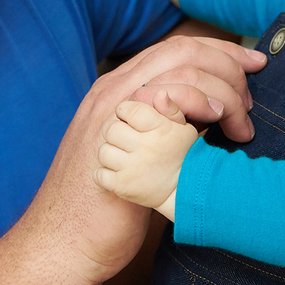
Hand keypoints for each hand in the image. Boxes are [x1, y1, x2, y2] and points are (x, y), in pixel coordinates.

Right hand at [29, 35, 264, 284]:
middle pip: (183, 50)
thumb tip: (208, 119)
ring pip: (183, 70)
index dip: (220, 51)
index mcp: (118, 89)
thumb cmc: (105, 208)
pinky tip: (220, 123)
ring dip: (224, 90)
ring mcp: (115, 111)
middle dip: (230, 64)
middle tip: (251, 98)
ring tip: (241, 122)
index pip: (176, 49)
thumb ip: (163, 129)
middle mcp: (114, 90)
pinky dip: (203, 101)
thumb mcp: (134, 154)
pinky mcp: (120, 134)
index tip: (251, 65)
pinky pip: (170, 98)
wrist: (64, 241)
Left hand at [93, 93, 198, 219]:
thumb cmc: (184, 155)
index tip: (129, 117)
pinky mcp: (123, 186)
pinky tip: (117, 172)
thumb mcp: (184, 129)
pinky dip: (104, 174)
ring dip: (110, 152)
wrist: (185, 191)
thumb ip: (170, 109)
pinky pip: (99, 175)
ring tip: (122, 156)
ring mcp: (132, 168)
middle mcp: (145, 147)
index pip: (129, 109)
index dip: (124, 110)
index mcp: (159, 129)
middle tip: (124, 137)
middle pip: (110, 129)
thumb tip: (159, 93)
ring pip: (103, 151)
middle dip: (114, 130)